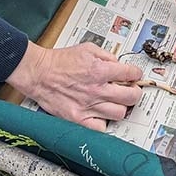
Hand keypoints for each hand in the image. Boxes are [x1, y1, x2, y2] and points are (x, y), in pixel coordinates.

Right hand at [5, 41, 142, 129]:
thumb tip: (119, 63)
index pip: (131, 74)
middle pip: (131, 97)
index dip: (136, 74)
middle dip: (134, 92)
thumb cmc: (59, 61)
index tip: (134, 76)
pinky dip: (104, 122)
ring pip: (120, 113)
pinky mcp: (79, 119)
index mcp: (100, 70)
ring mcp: (89, 106)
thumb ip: (106, 55)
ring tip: (114, 102)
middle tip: (130, 90)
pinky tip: (100, 114)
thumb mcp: (87, 48)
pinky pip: (102, 127)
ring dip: (120, 107)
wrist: (38, 73)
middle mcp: (97, 90)